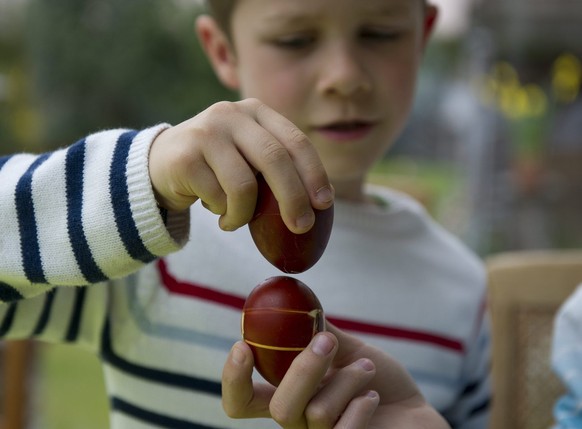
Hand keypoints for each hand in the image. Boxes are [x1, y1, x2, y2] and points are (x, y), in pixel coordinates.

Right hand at [148, 98, 332, 232]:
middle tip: (301, 226)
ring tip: (236, 219)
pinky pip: (218, 198)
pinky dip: (224, 215)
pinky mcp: (185, 156)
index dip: (314, 173)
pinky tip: (216, 212)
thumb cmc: (218, 166)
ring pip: (244, 185)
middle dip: (293, 197)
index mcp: (256, 112)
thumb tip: (319, 203)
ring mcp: (206, 132)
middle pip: (274, 159)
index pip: (296, 140)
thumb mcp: (250, 157)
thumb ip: (277, 168)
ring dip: (245, 214)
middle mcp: (232, 114)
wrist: (160, 164)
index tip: (324, 203)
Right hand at [222, 323, 450, 427]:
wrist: (413, 411)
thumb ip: (320, 333)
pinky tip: (371, 395)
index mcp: (290, 396)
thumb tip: (298, 302)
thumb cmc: (378, 381)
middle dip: (303, 368)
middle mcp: (299, 422)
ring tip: (367, 368)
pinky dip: (359, 405)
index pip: (243, 401)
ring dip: (348, 379)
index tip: (243, 345)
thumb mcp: (348, 350)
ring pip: (316, 411)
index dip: (234, 378)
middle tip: (327, 341)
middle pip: (279, 407)